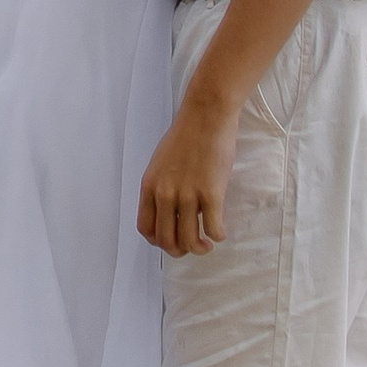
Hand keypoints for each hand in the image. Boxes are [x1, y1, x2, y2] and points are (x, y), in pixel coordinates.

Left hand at [138, 90, 239, 255]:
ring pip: (189, 241)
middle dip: (179, 250)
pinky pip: (213, 229)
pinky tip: (220, 231)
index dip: (158, 241)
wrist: (206, 115)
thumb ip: (161, 187)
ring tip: (207, 243)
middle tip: (192, 245)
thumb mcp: (161, 163)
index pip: (145, 228)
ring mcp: (188, 194)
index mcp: (150, 186)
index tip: (171, 239)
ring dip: (200, 249)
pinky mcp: (211, 192)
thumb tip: (171, 212)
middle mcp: (165, 193)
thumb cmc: (186, 136)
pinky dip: (218, 236)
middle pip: (166, 240)